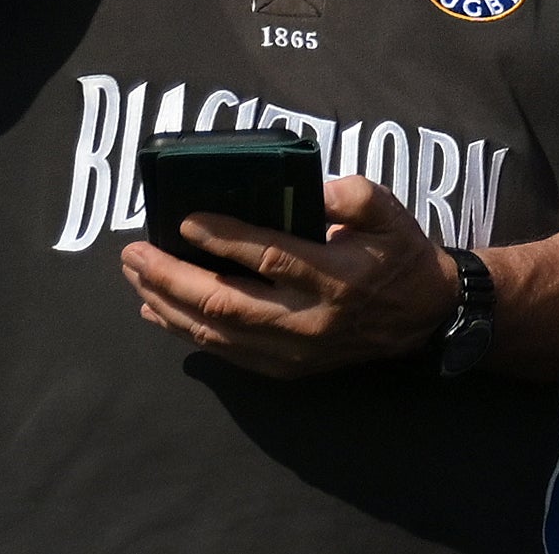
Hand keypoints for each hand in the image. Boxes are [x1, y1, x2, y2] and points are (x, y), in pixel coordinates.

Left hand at [125, 169, 459, 375]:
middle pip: (224, 302)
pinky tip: (156, 311)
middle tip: (134, 253)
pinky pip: (223, 352)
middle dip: (171, 278)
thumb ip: (351, 195)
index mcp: (336, 274)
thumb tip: (308, 189)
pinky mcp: (283, 368)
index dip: (225, 238)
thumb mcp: (389, 210)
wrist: (423, 317)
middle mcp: (308, 318)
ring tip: (135, 277)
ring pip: (215, 332)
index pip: (269, 257)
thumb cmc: (398, 254)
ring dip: (166, 304)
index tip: (186, 220)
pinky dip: (183, 331)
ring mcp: (292, 350)